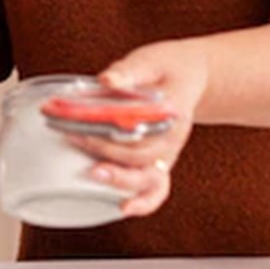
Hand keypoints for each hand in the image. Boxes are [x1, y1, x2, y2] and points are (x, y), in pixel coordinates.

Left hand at [70, 39, 209, 217]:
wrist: (193, 76)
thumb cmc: (168, 67)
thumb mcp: (149, 60)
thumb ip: (128, 70)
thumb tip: (106, 80)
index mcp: (170, 111)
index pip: (141, 129)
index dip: (111, 132)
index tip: (83, 128)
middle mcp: (172, 137)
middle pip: (142, 157)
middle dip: (106, 154)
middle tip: (76, 140)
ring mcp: (168, 153)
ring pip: (151, 179)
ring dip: (123, 182)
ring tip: (95, 177)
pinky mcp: (161, 161)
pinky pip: (159, 189)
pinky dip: (145, 203)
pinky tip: (123, 208)